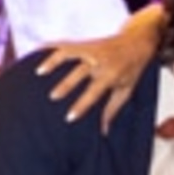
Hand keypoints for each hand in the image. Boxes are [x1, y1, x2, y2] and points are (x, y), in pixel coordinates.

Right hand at [37, 6, 163, 128]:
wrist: (137, 42)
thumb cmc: (131, 70)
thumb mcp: (125, 91)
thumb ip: (112, 110)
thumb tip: (103, 131)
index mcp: (112, 74)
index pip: (94, 92)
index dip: (81, 105)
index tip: (68, 118)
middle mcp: (100, 60)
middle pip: (80, 72)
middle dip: (66, 84)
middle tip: (52, 97)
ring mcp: (91, 49)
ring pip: (69, 52)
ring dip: (53, 61)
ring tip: (38, 72)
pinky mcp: (85, 43)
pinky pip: (65, 43)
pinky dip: (50, 46)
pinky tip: (36, 52)